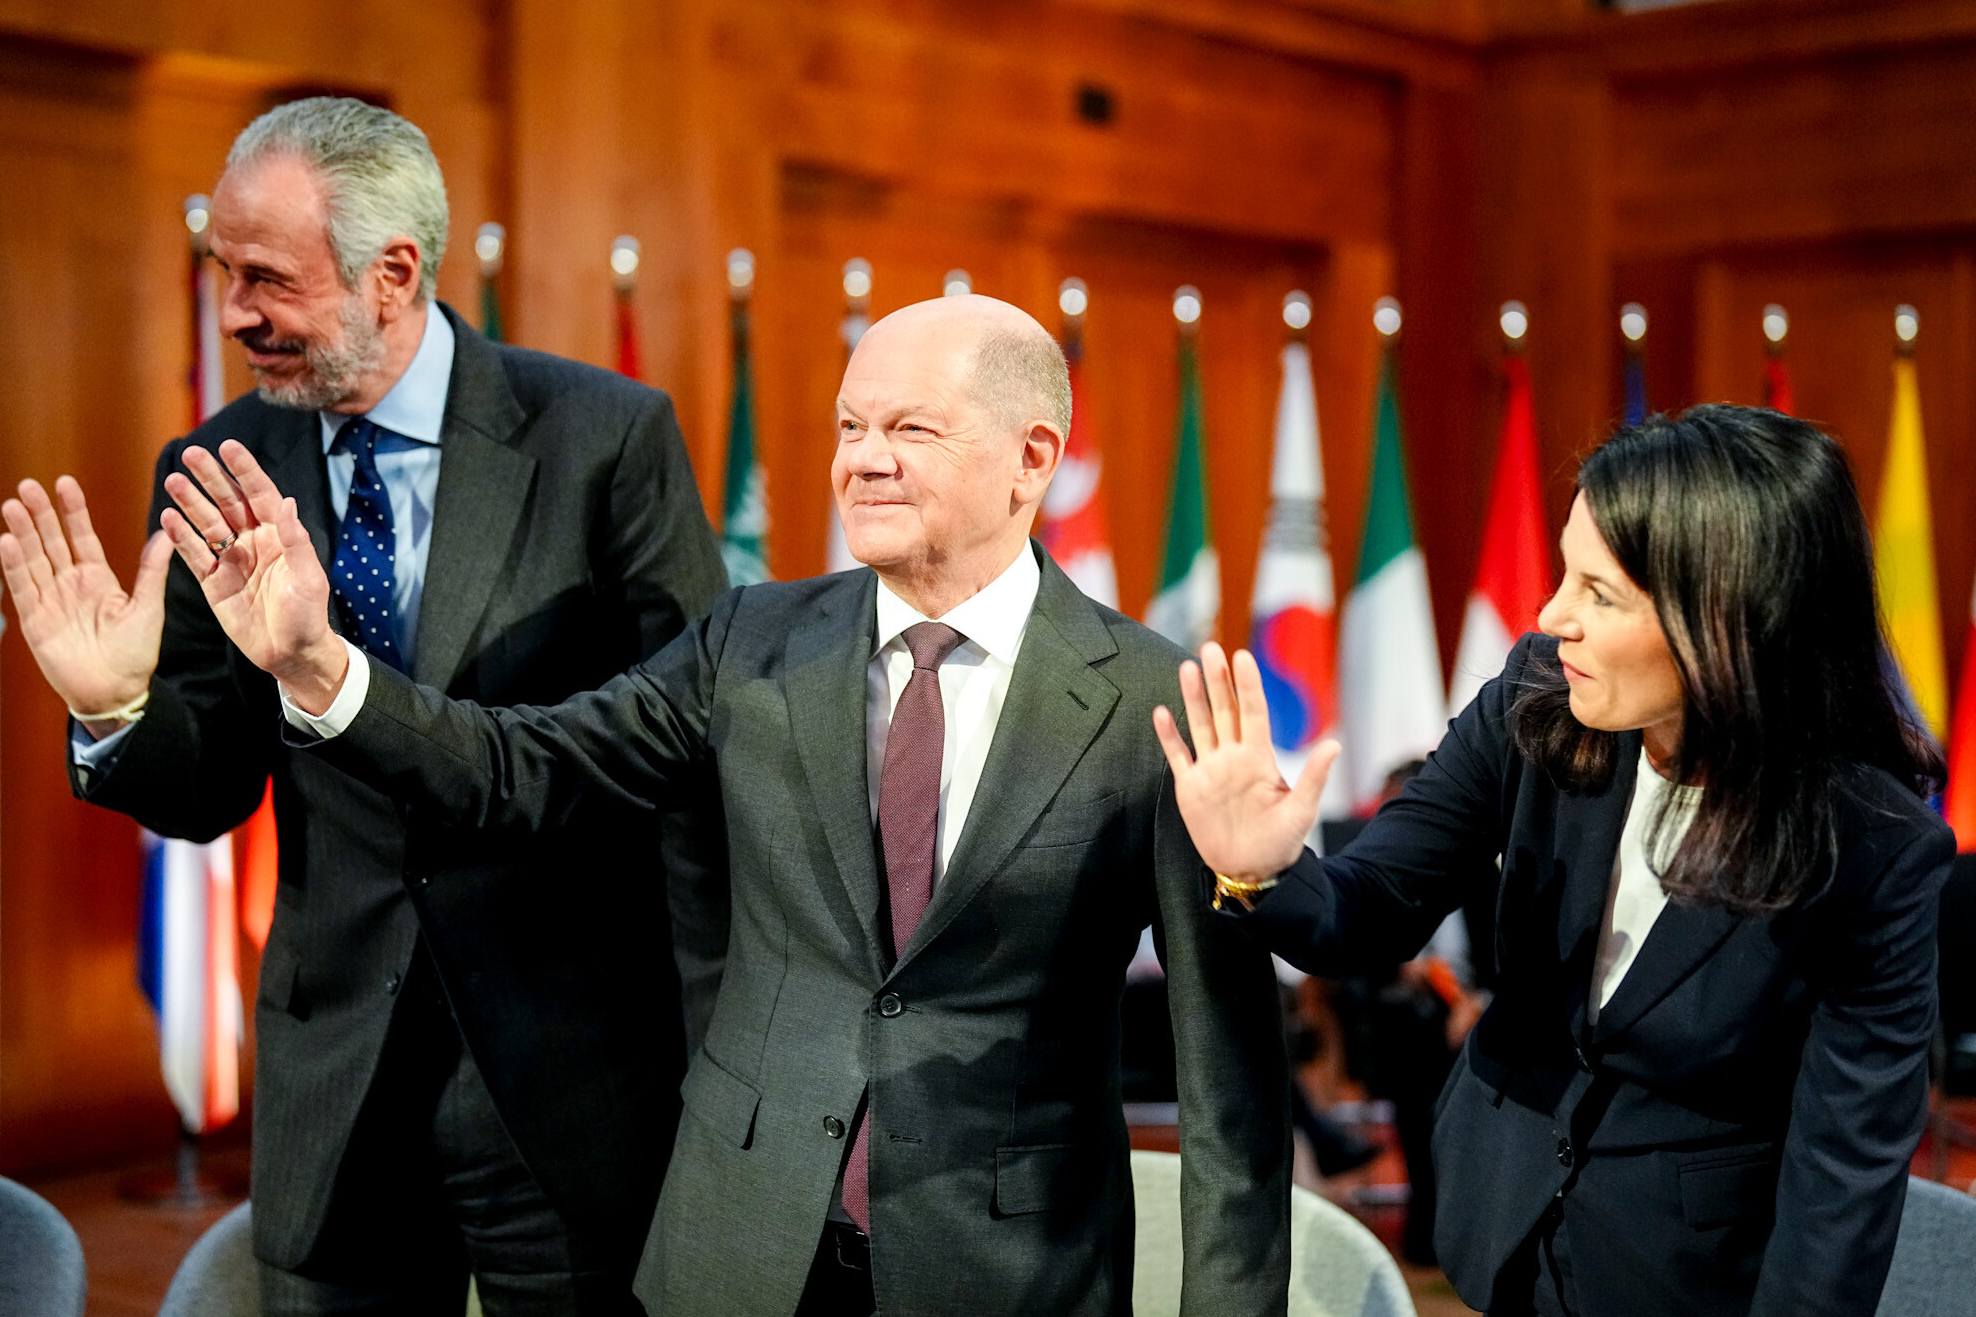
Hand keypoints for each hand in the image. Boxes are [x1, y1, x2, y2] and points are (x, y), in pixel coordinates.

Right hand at [0, 476, 172, 731]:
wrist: (116, 692)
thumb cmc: (135, 653)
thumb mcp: (148, 606)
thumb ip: (152, 570)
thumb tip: (166, 532)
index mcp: (98, 578)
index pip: (81, 536)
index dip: (72, 511)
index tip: (64, 482)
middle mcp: (70, 584)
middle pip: (51, 542)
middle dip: (40, 514)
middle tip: (29, 486)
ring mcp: (50, 600)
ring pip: (34, 559)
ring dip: (23, 534)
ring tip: (13, 506)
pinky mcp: (35, 620)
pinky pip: (23, 588)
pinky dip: (15, 566)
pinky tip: (8, 542)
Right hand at [158, 440, 346, 712]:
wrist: (291, 654)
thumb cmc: (308, 615)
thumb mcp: (308, 578)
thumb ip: (295, 541)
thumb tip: (288, 502)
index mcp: (280, 535)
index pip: (261, 494)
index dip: (245, 471)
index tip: (229, 446)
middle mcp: (254, 541)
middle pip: (229, 502)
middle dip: (211, 478)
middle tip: (190, 453)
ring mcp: (232, 560)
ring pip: (208, 524)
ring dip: (191, 503)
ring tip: (172, 481)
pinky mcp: (214, 582)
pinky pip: (195, 555)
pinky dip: (181, 537)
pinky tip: (168, 518)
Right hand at [1152, 642, 1339, 881]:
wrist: (1251, 870)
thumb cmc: (1280, 842)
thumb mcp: (1301, 811)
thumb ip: (1314, 777)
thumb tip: (1334, 744)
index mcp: (1259, 759)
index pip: (1253, 712)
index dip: (1247, 686)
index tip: (1242, 657)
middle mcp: (1233, 757)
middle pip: (1224, 711)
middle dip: (1218, 680)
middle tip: (1210, 648)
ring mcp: (1210, 770)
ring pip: (1200, 725)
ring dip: (1194, 698)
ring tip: (1187, 667)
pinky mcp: (1190, 787)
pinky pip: (1178, 755)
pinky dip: (1170, 736)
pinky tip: (1162, 713)